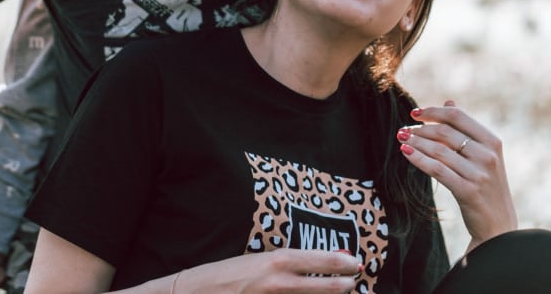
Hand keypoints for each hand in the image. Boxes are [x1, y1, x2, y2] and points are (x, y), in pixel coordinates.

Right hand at [172, 249, 361, 293]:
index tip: (354, 262)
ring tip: (339, 292)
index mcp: (275, 260)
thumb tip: (312, 262)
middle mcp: (277, 281)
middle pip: (321, 286)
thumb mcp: (257, 261)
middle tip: (354, 282)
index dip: (339, 263)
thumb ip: (285, 264)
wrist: (195, 293)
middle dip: (342, 285)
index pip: (317, 261)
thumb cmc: (227, 273)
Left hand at [396, 100, 517, 250]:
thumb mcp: (484, 156)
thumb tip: (449, 101)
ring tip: (401, 139)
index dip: (434, 111)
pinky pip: (437, 170)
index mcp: (492, 142)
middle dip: (421, 129)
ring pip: (439, 151)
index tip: (415, 113)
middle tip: (403, 130)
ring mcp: (479, 174)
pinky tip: (406, 153)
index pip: (458, 116)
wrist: (498, 228)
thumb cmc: (487, 187)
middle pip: (446, 132)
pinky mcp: (468, 191)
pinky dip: (419, 159)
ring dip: (416, 142)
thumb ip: (467, 129)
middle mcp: (488, 156)